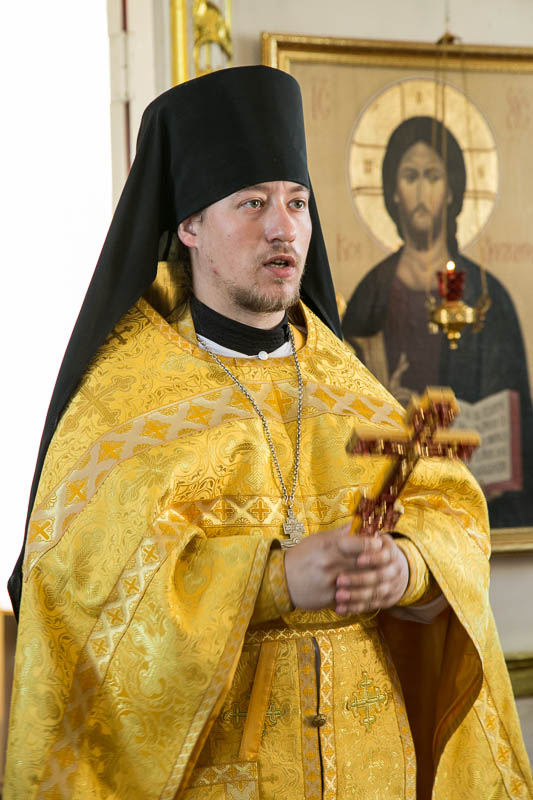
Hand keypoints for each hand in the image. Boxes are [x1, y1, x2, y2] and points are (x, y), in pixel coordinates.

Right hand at [283, 526, 407, 613]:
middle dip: (379, 561)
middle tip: (389, 560)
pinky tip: (368, 592)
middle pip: (364, 563)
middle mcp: (331, 564)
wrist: (281, 580)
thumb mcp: (318, 540)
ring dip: (374, 580)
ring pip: (361, 583)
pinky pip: (351, 598)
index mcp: (329, 547)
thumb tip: (356, 523)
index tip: (380, 543)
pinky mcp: (330, 599)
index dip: (373, 544)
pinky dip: (361, 595)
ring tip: (382, 577)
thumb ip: (339, 534)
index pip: (358, 544)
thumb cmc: (301, 556)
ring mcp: (331, 583)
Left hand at [334, 533, 408, 614]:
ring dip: (356, 595)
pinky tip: (340, 609)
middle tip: (339, 579)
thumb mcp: (371, 538)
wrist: (395, 569)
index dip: (372, 557)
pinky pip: (371, 606)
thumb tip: (349, 524)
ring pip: (375, 593)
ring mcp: (393, 586)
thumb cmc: (372, 549)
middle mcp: (396, 568)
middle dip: (360, 578)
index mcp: (390, 550)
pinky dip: (355, 608)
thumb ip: (360, 535)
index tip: (357, 559)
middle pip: (380, 576)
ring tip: (338, 595)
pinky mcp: (386, 600)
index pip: (385, 554)